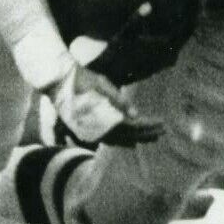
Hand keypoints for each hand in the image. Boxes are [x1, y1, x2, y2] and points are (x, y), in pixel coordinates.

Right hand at [47, 63, 161, 146]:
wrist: (60, 84)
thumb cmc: (82, 80)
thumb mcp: (102, 84)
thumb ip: (119, 100)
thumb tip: (136, 114)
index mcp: (104, 118)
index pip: (132, 126)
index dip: (149, 126)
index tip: (162, 122)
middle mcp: (100, 129)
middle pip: (129, 136)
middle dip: (147, 133)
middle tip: (163, 131)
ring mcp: (94, 132)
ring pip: (121, 140)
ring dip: (138, 139)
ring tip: (153, 138)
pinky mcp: (91, 131)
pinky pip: (111, 140)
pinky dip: (124, 142)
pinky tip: (132, 143)